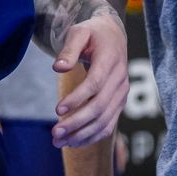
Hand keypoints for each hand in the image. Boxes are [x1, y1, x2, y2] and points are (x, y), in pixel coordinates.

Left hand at [50, 13, 127, 147]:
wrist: (113, 36)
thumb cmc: (92, 34)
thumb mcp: (79, 32)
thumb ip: (69, 49)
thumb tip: (57, 67)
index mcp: (110, 60)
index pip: (95, 84)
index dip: (77, 99)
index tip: (57, 110)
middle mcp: (120, 79)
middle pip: (100, 107)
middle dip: (76, 122)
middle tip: (54, 133)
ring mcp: (122, 93)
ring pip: (105, 120)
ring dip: (82, 134)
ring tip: (59, 142)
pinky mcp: (119, 103)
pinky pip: (109, 125)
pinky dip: (92, 136)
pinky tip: (74, 143)